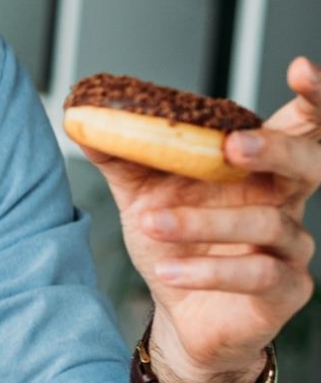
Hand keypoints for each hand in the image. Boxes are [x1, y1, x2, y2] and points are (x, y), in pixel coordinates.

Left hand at [83, 56, 319, 382]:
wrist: (176, 314)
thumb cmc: (174, 244)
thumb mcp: (142, 194)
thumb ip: (121, 156)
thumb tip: (83, 116)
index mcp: (258, 170)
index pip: (299, 125)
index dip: (311, 97)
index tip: (298, 68)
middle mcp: (284, 202)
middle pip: (309, 163)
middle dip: (277, 150)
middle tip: (233, 146)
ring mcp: (290, 247)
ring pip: (265, 223)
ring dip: (203, 221)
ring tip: (150, 223)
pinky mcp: (285, 289)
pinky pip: (256, 274)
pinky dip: (207, 269)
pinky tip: (168, 268)